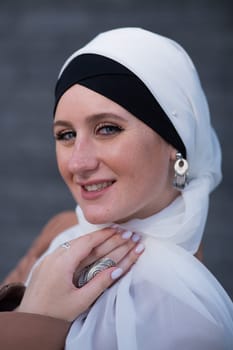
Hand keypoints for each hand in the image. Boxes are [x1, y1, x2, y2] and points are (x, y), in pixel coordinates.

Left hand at [17, 227, 143, 321]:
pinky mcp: (46, 265)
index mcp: (61, 263)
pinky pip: (67, 251)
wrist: (27, 324)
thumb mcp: (80, 302)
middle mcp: (54, 256)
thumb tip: (119, 269)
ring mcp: (49, 260)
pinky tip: (92, 248)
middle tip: (122, 233)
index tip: (120, 230)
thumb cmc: (53, 316)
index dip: (105, 235)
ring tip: (111, 237)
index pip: (87, 242)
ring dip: (93, 241)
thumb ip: (100, 284)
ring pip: (74, 245)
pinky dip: (82, 248)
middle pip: (82, 241)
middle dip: (104, 236)